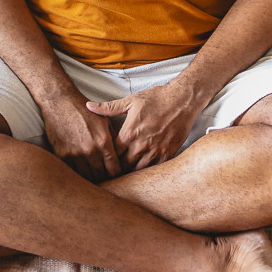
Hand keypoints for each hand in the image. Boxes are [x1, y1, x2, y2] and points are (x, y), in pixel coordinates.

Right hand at [39, 95, 121, 182]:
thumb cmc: (82, 109)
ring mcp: (75, 154)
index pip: (114, 169)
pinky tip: (80, 174)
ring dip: (91, 179)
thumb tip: (119, 155)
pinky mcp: (62, 155)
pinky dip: (77, 175)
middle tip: (106, 180)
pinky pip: (72, 172)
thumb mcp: (103, 120)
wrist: (59, 101)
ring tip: (94, 179)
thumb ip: (112, 139)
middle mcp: (90, 150)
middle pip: (101, 176)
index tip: (117, 176)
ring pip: (87, 178)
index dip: (117, 175)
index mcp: (103, 141)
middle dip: (105, 179)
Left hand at [86, 82, 200, 171]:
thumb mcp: (131, 101)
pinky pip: (153, 170)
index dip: (107, 158)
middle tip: (111, 171)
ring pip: (137, 171)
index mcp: (129, 133)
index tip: (104, 160)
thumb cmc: (157, 99)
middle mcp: (141, 146)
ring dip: (131, 172)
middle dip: (117, 168)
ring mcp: (155, 152)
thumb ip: (108, 108)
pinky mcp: (167, 155)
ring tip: (125, 173)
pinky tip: (142, 170)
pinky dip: (146, 171)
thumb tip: (89, 106)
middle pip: (123, 166)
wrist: (182, 100)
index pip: (112, 154)